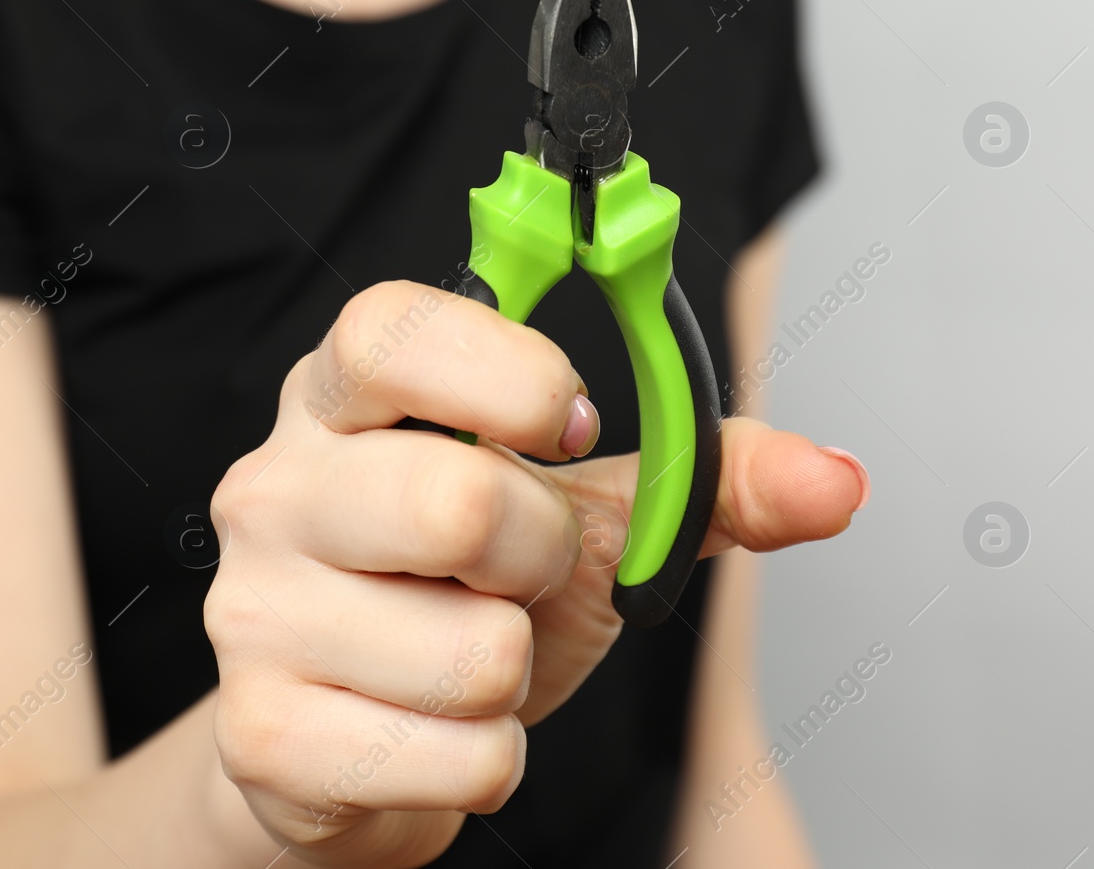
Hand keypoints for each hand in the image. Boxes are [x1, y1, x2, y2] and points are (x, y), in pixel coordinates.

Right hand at [203, 281, 865, 867]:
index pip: (388, 332)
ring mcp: (255, 612)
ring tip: (461, 658)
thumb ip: (703, 485)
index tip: (570, 423)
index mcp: (341, 402)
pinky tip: (434, 731)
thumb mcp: (578, 519)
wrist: (347, 740)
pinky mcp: (264, 733)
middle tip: (513, 576)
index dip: (504, 372)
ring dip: (514, 675)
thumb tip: (838, 479)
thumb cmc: (457, 597)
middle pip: (458, 502)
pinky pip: (462, 757)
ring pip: (478, 653)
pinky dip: (488, 761)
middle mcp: (274, 489)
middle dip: (540, 561)